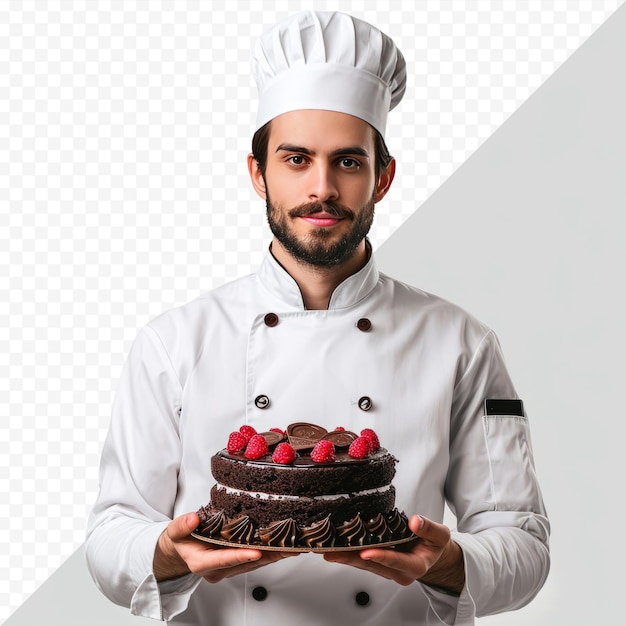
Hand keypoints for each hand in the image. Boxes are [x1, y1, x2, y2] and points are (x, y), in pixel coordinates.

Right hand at [153, 512, 297, 583]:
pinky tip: (284, 546)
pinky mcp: (236, 565)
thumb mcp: (175, 531)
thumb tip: (192, 519)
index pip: (224, 560)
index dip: (241, 556)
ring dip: (274, 555)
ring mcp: (228, 569)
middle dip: (268, 555)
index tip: (257, 552)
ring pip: (254, 564)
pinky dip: (270, 553)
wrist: (181, 550)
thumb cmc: (181, 540)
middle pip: (245, 563)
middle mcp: (217, 570)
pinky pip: (256, 561)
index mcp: (202, 563)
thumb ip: (182, 526)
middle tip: (288, 546)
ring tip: (293, 545)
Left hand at [323, 515, 464, 593]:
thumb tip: (415, 521)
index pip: (395, 561)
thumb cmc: (434, 544)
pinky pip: (362, 561)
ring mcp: (387, 570)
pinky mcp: (379, 565)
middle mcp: (398, 572)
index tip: (366, 551)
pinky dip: (348, 554)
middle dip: (351, 558)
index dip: (380, 556)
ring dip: (345, 557)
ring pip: (363, 564)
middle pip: (372, 565)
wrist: (432, 553)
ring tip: (326, 549)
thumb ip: (429, 528)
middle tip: (332, 551)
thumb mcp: (439, 535)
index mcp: (415, 566)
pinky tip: (335, 548)